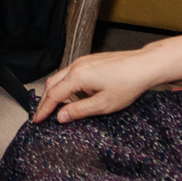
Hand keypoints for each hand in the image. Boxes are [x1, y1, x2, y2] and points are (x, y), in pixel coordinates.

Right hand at [31, 48, 165, 124]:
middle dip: (45, 100)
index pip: (53, 95)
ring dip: (54, 92)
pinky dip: (64, 85)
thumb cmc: (128, 83)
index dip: (44, 109)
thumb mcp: (103, 104)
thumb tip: (61, 117)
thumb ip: (79, 110)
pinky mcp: (89, 60)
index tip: (37, 120)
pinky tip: (71, 95)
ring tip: (54, 107)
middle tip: (41, 115)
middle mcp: (76, 66)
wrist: (144, 65)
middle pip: (52, 84)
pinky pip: (69, 73)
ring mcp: (83, 61)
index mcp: (78, 77)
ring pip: (60, 77)